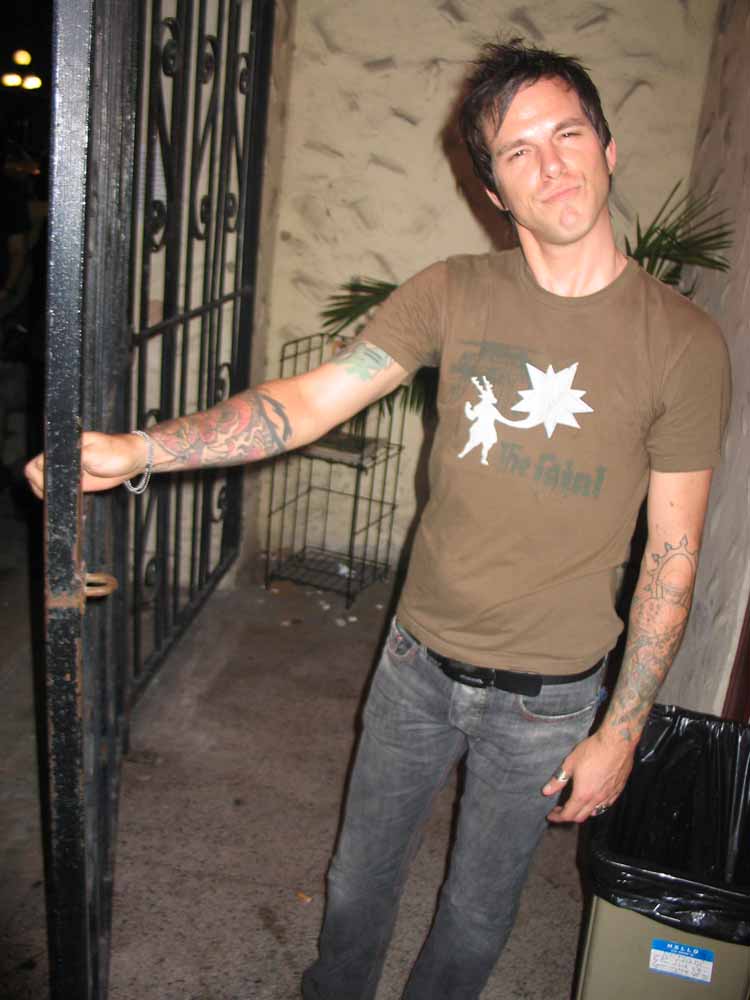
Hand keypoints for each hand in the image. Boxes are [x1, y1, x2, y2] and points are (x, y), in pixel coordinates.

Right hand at [24, 431, 148, 498]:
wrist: (133, 460)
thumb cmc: (117, 451)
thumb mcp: (96, 453)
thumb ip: (76, 457)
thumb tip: (59, 463)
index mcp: (63, 447)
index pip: (37, 462)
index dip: (40, 475)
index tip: (56, 482)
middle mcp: (62, 458)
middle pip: (35, 474)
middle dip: (43, 485)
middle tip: (65, 488)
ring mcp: (68, 470)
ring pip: (45, 484)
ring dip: (52, 491)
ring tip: (72, 490)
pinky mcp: (75, 481)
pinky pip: (60, 490)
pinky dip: (61, 495)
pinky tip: (72, 496)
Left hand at [541, 730, 635, 823]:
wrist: (617, 743)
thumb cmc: (593, 750)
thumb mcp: (570, 763)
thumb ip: (558, 780)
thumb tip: (546, 791)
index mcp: (583, 794)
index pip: (568, 814)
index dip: (557, 817)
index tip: (551, 815)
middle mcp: (597, 799)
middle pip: (581, 817)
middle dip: (568, 816)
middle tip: (560, 810)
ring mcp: (609, 796)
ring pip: (594, 813)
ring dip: (583, 812)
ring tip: (575, 805)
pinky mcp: (618, 790)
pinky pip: (606, 805)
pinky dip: (596, 807)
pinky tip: (593, 799)